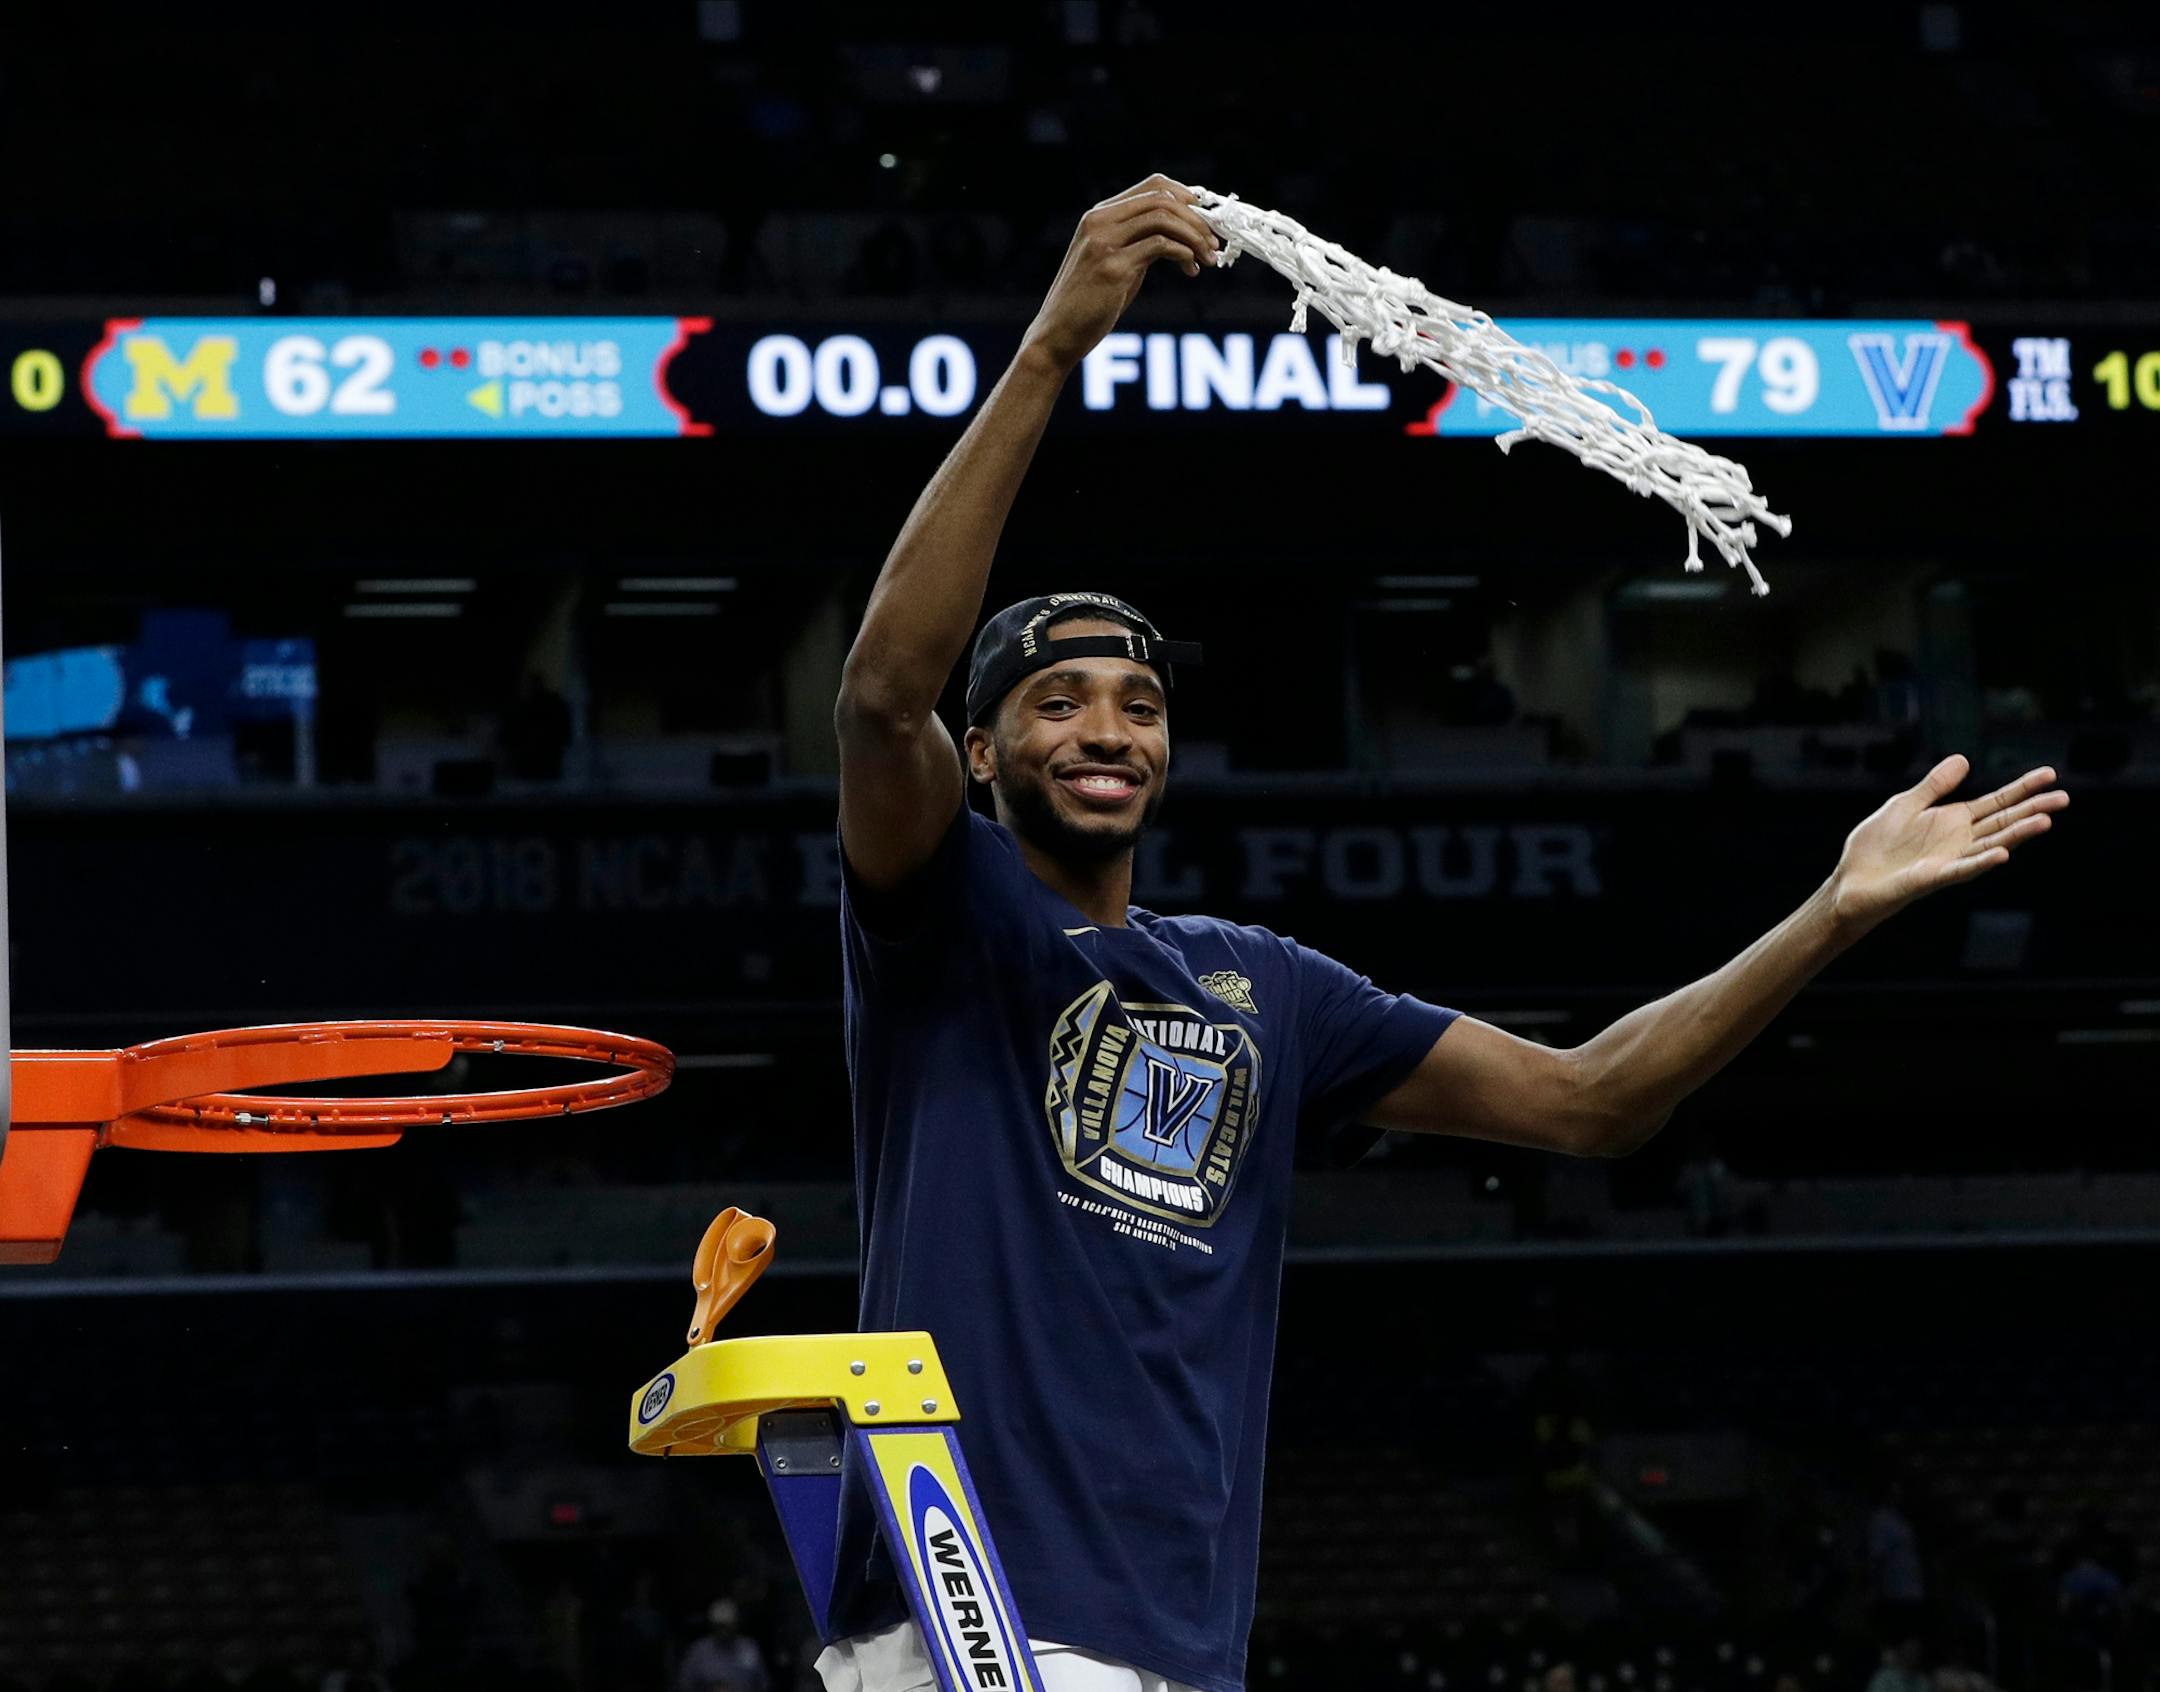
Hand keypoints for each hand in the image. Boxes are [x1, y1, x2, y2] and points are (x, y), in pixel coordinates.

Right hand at [1020, 175, 1218, 373]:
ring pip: (1164, 217)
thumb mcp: (1115, 264)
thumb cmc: (1088, 305)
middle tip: (1214, 243)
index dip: (1187, 197)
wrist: (1058, 335)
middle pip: (1162, 198)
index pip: (1153, 186)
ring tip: (1208, 259)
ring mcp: (1104, 242)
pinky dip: (1184, 254)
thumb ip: (1139, 243)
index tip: (1206, 219)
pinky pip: (1160, 246)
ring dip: (1195, 236)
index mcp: (1099, 215)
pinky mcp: (1112, 266)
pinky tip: (1190, 269)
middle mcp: (1099, 221)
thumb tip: (1180, 237)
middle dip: (1197, 218)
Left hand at [1828, 755, 2067, 931]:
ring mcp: (1950, 859)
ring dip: (2017, 834)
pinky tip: (2002, 854)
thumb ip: (1934, 786)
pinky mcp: (1933, 877)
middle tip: (2063, 798)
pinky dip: (1982, 861)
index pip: (1996, 802)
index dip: (2022, 788)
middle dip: (2032, 809)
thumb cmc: (1877, 845)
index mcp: (1954, 820)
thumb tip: (1965, 759)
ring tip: (2045, 821)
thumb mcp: (1905, 805)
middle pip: (2004, 822)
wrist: (1853, 879)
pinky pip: (1962, 869)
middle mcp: (1959, 840)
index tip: (2050, 774)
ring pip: (1991, 844)